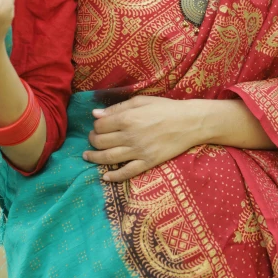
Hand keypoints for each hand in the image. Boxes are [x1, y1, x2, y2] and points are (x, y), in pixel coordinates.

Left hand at [83, 96, 197, 181]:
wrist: (189, 122)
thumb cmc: (165, 108)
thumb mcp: (141, 101)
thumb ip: (118, 107)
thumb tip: (96, 114)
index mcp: (128, 118)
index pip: (100, 125)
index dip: (96, 125)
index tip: (98, 125)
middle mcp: (130, 136)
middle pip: (101, 142)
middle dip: (92, 140)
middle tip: (92, 139)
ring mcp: (138, 151)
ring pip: (108, 158)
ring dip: (95, 158)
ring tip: (88, 156)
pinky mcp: (147, 162)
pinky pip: (126, 172)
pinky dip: (114, 176)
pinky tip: (105, 176)